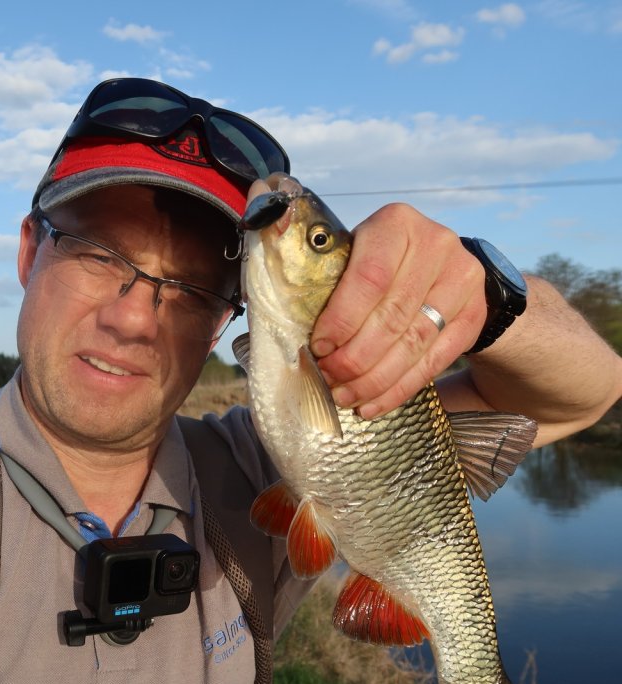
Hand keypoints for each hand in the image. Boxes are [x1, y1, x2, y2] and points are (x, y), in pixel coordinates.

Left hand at [308, 203, 487, 418]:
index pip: (369, 278)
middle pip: (391, 317)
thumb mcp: (346, 251)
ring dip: (374, 380)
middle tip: (326, 379)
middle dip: (353, 358)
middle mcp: (437, 246)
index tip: (316, 348)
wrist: (439, 267)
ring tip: (344, 397)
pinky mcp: (474, 316)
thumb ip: (310, 262)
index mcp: (396, 224)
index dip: (340, 319)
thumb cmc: (372, 263)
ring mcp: (462, 280)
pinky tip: (372, 404)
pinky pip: (434, 361)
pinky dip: (399, 389)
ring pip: (413, 343)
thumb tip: (263, 277)